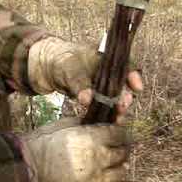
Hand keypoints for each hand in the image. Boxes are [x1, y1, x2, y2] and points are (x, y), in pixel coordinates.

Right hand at [20, 118, 129, 181]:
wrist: (28, 167)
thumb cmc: (43, 142)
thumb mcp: (65, 124)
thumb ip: (86, 123)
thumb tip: (100, 120)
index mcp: (92, 137)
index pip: (119, 133)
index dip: (120, 133)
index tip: (118, 134)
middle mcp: (98, 156)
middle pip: (122, 153)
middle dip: (121, 149)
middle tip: (116, 149)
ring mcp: (96, 177)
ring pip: (121, 173)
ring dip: (119, 168)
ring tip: (113, 167)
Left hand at [27, 37, 142, 122]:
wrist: (45, 67)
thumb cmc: (60, 59)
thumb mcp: (69, 68)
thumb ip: (79, 83)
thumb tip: (87, 99)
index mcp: (105, 58)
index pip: (125, 65)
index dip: (134, 76)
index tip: (137, 87)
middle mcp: (106, 72)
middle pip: (122, 85)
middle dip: (125, 97)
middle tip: (124, 106)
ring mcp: (100, 86)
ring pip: (114, 98)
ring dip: (117, 108)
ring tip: (118, 118)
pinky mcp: (93, 98)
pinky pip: (103, 106)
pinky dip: (105, 114)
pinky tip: (107, 122)